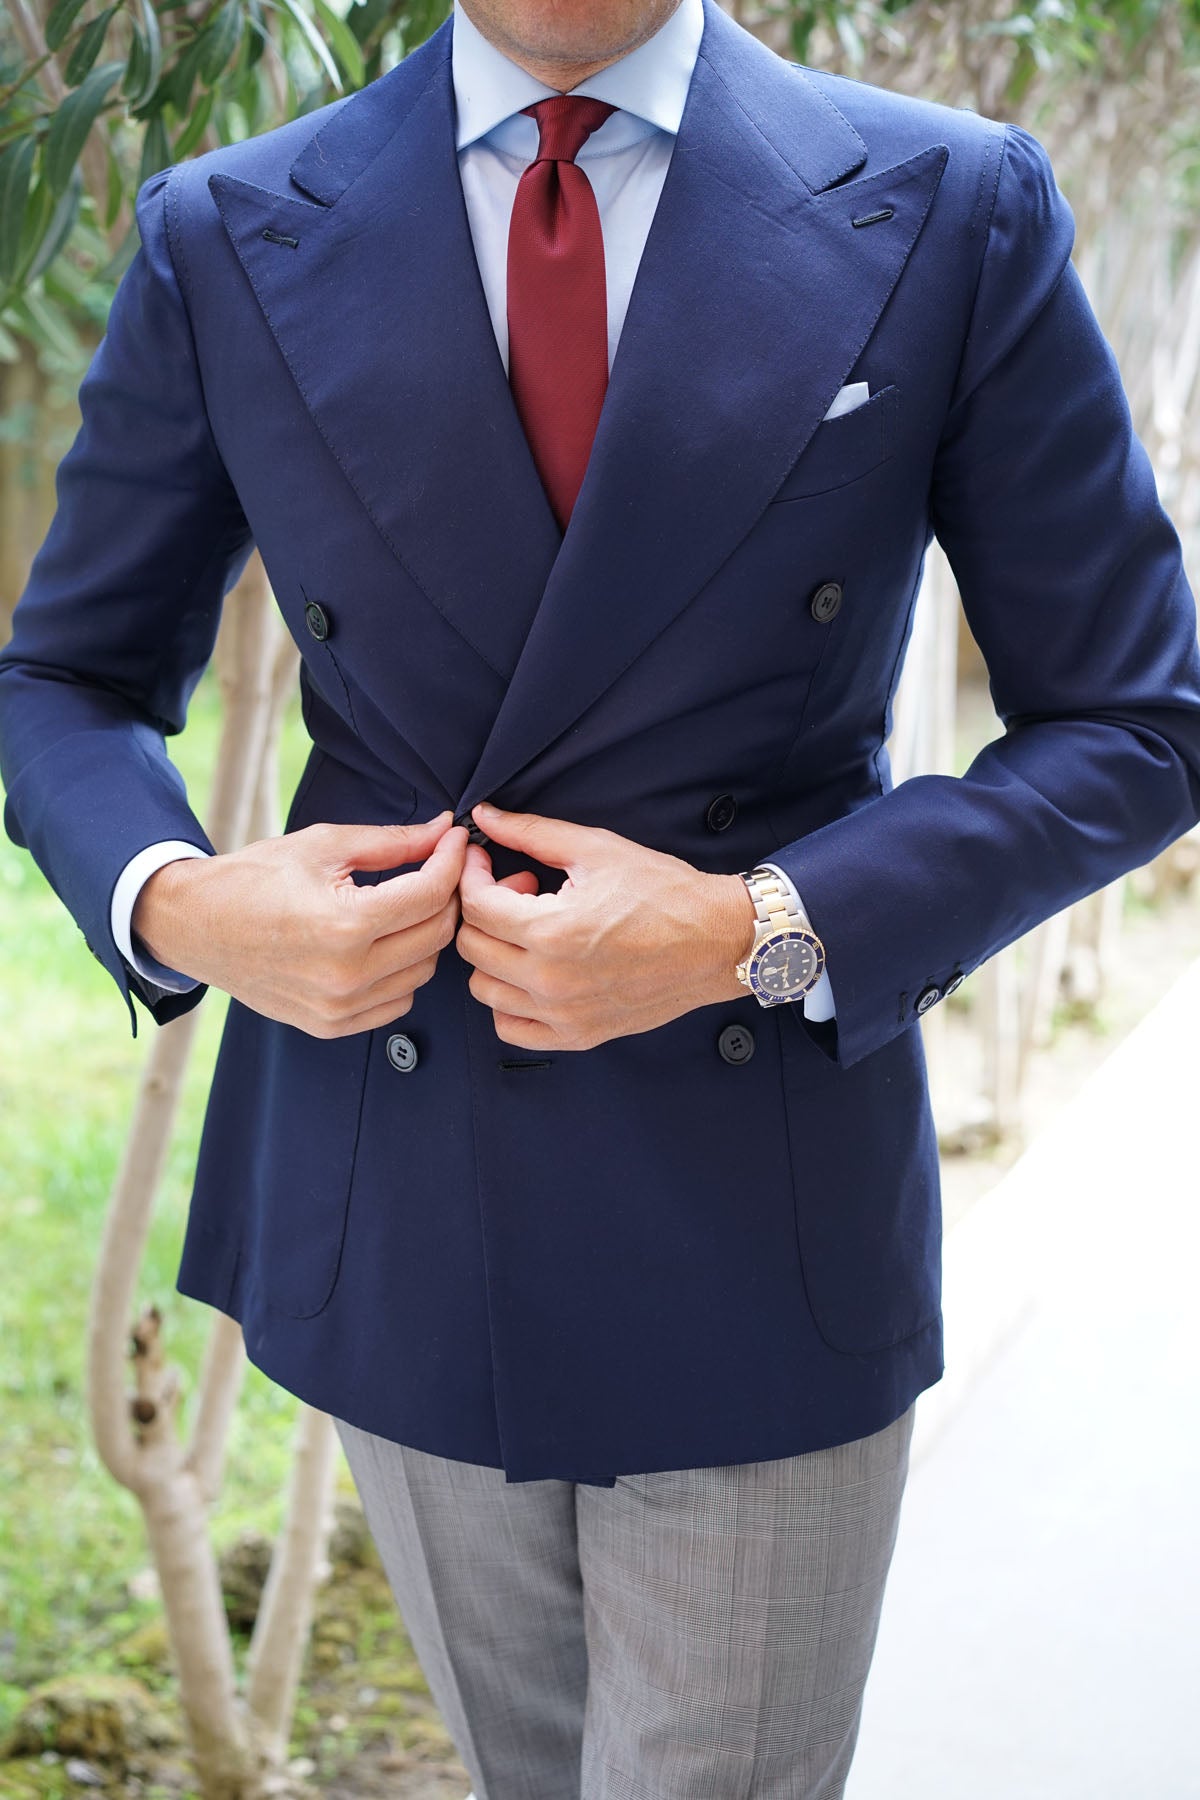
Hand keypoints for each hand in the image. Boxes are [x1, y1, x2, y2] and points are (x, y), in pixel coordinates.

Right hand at [132, 814, 466, 1036]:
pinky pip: (398, 1000)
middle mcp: (346, 974)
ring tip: (409, 904)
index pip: (431, 893)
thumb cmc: (254, 878)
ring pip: (424, 971)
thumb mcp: (323, 845)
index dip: (452, 860)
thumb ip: (392, 842)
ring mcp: (339, 1007)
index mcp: (344, 924)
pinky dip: (404, 971)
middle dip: (447, 894)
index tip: (456, 840)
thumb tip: (443, 831)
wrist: (194, 925)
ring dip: (427, 934)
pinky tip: (386, 942)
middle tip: (440, 867)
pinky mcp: (331, 1026)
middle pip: (436, 934)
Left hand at [456, 801, 755, 1050]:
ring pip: (484, 989)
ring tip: (529, 931)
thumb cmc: (665, 893)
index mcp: (552, 931)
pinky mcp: (577, 1035)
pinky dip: (510, 1001)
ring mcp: (563, 1013)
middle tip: (518, 892)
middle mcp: (551, 980)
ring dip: (494, 954)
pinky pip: (511, 1027)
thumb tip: (485, 816)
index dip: (473, 875)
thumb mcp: (596, 849)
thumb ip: (531, 832)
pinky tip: (533, 972)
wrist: (716, 941)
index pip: (474, 905)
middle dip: (483, 910)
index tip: (486, 862)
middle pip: (471, 947)